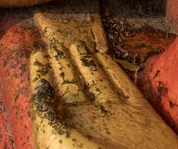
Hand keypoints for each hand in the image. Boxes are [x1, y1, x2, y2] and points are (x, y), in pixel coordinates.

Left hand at [28, 19, 177, 147]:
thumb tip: (40, 84)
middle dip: (62, 61)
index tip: (35, 51)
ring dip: (86, 61)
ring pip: (97, 79)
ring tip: (75, 42)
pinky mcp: (141, 113)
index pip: (49, 91)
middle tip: (54, 38)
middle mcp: (89, 116)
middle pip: (72, 81)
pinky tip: (104, 55)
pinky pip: (125, 85)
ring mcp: (115, 112)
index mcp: (67, 123)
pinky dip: (114, 69)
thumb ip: (45, 112)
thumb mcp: (56, 139)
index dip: (41, 71)